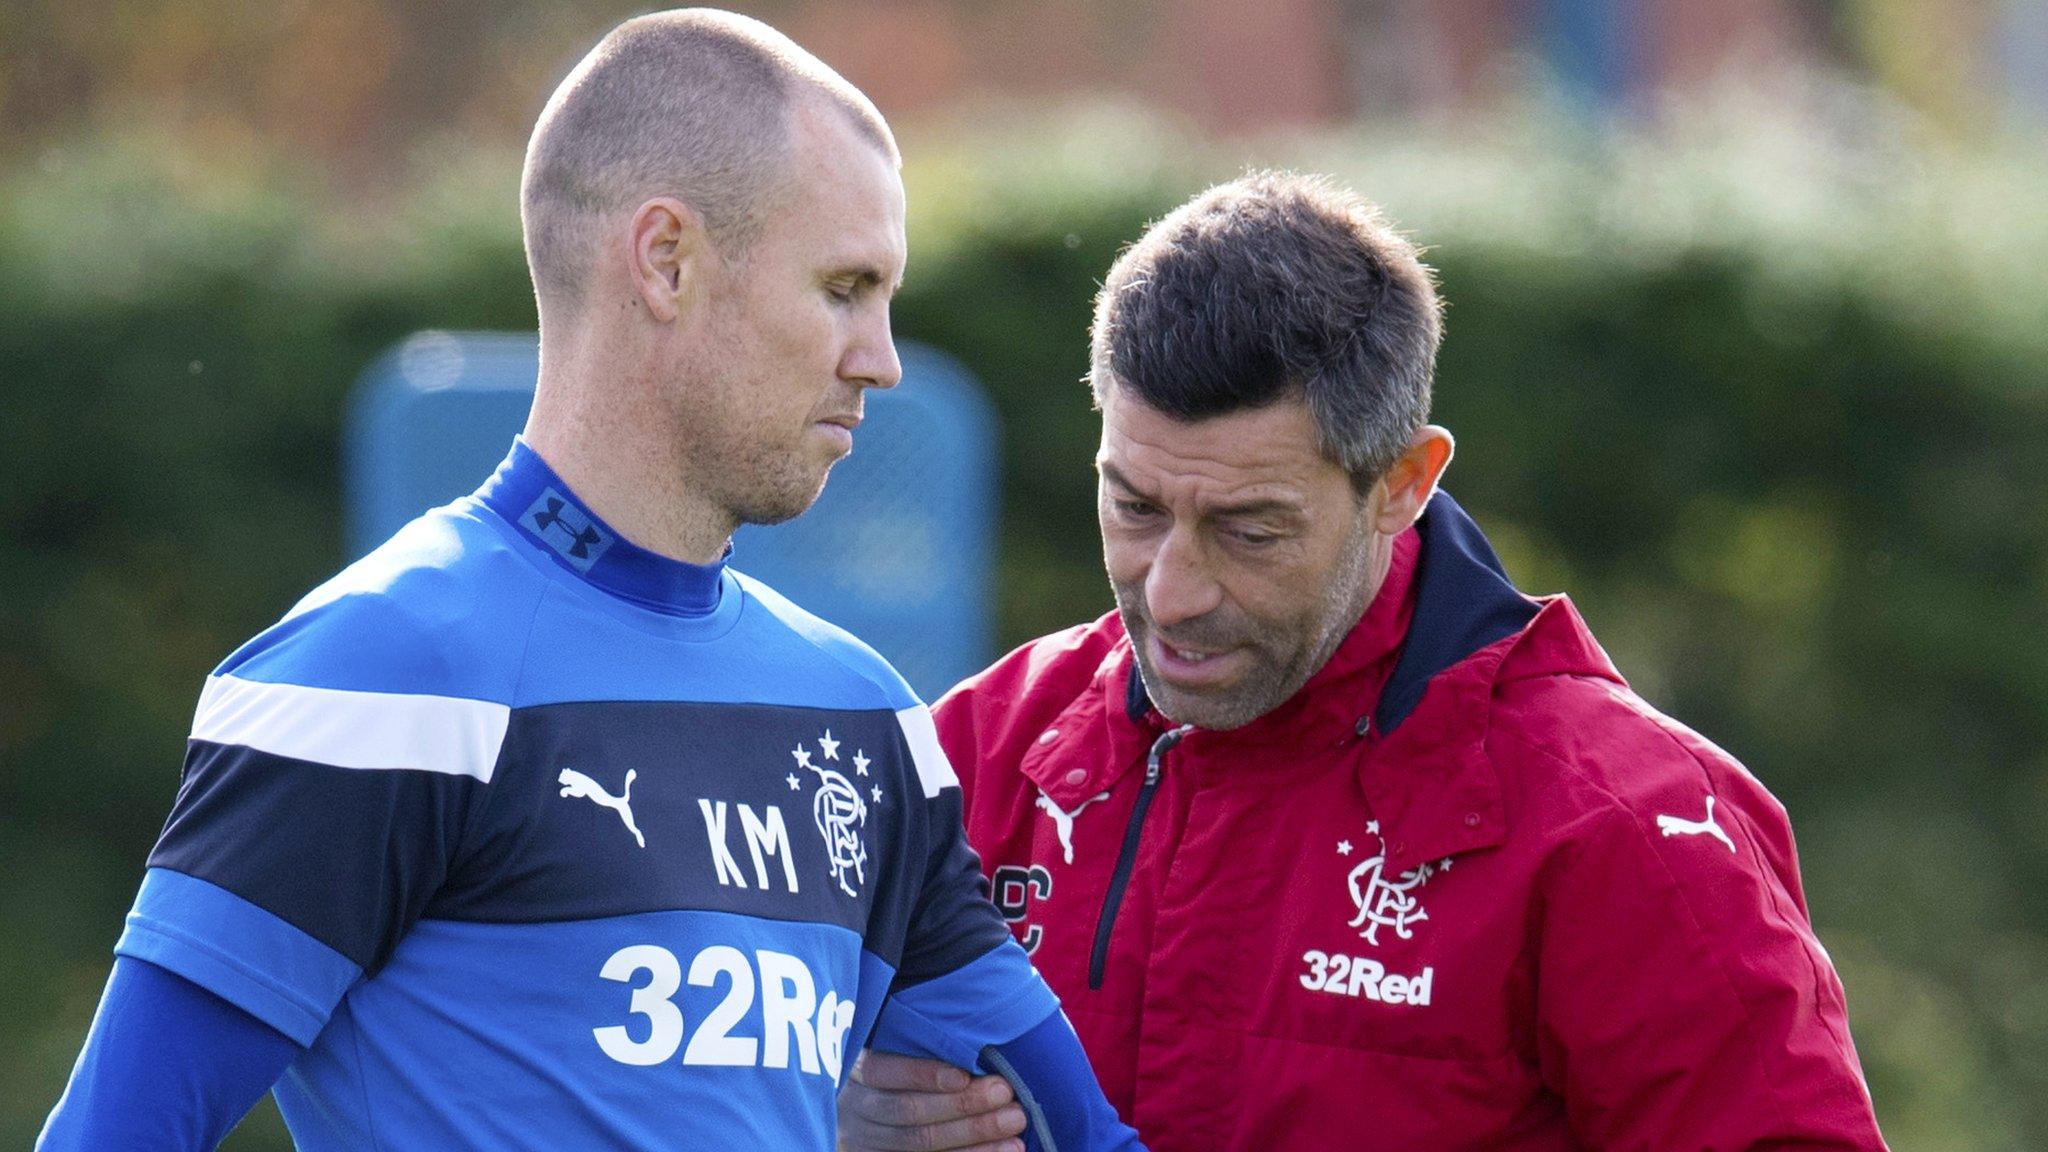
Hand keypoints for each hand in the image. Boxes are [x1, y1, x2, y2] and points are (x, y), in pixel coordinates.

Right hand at [838, 1048, 1027, 1151]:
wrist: (875, 1118)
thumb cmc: (899, 1072)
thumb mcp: (895, 1051)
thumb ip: (923, 1044)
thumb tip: (980, 1038)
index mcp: (856, 1068)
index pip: (882, 1071)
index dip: (922, 1074)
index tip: (963, 1076)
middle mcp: (855, 1107)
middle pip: (908, 1110)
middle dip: (961, 1104)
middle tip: (1005, 1093)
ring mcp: (865, 1140)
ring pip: (920, 1143)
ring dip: (973, 1135)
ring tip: (1013, 1125)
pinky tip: (1003, 1150)